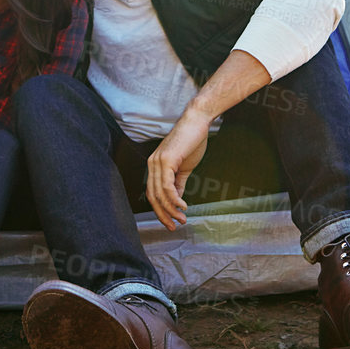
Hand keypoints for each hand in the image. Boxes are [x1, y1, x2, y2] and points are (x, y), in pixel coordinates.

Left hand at [145, 109, 210, 231]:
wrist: (197, 122)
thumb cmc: (192, 141)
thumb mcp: (184, 166)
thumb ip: (179, 182)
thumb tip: (177, 199)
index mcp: (154, 166)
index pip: (153, 193)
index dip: (161, 210)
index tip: (171, 222)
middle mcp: (152, 164)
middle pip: (153, 197)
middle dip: (163, 214)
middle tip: (174, 227)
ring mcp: (157, 162)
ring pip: (160, 194)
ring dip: (171, 210)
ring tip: (182, 219)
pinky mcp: (166, 160)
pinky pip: (167, 186)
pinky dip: (174, 199)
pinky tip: (183, 206)